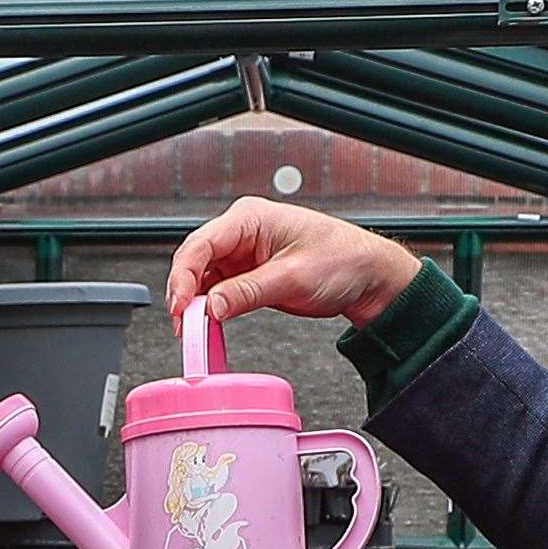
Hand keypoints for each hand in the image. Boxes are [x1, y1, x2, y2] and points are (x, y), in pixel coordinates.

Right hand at [164, 196, 421, 331]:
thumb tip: (209, 307)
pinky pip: (218, 288)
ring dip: (195, 303)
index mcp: (251, 218)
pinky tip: (209, 324)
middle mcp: (243, 231)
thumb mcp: (293, 278)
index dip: (183, 277)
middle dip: (185, 293)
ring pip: (202, 277)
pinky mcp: (249, 273)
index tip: (179, 307)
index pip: (201, 244)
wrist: (368, 276)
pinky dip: (211, 307)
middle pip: (195, 260)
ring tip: (194, 330)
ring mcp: (244, 252)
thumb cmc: (342, 260)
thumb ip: (247, 292)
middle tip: (184, 326)